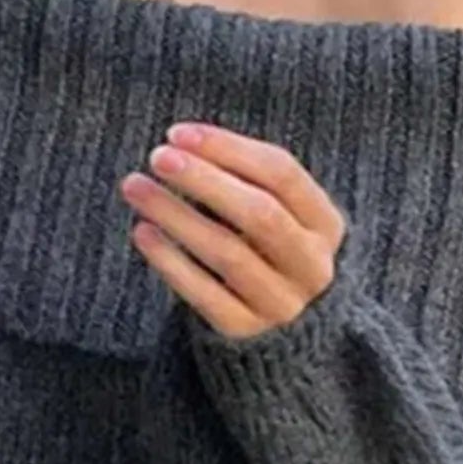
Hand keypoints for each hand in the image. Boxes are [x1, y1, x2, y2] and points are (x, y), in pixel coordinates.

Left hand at [122, 124, 346, 338]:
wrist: (281, 330)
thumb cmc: (265, 251)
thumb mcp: (276, 213)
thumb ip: (244, 179)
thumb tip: (182, 144)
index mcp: (326, 225)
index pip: (282, 173)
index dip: (229, 149)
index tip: (179, 133)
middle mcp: (311, 266)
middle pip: (259, 214)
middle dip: (205, 180)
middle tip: (159, 157)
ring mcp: (280, 303)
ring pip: (227, 253)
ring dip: (177, 215)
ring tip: (137, 188)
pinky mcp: (244, 329)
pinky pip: (202, 294)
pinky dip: (170, 261)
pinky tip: (143, 232)